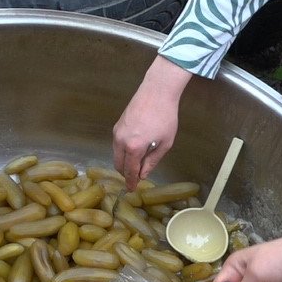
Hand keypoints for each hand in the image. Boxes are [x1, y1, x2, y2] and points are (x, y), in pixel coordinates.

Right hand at [113, 57, 192, 189]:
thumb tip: (143, 174)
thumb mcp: (165, 143)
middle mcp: (121, 141)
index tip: (131, 189)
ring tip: (136, 164)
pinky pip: (117, 144)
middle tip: (134, 178)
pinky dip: (123, 151)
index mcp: (134, 148)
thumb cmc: (165, 117)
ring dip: (124, 162)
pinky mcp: (117, 125)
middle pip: (118, 164)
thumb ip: (152, 161)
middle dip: (126, 173)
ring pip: (116, 154)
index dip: (131, 182)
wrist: (157, 91)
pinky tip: (134, 150)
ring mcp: (117, 132)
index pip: (129, 171)